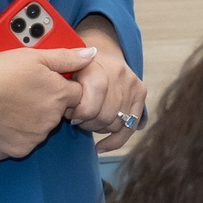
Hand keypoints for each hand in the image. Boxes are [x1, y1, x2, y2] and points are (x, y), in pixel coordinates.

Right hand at [0, 45, 90, 161]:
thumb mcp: (34, 56)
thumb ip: (66, 57)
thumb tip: (91, 54)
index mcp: (59, 96)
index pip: (77, 94)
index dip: (62, 87)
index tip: (44, 83)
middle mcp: (51, 120)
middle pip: (58, 112)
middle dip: (46, 103)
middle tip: (22, 92)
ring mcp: (34, 138)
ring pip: (41, 128)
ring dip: (31, 119)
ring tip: (9, 104)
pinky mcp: (16, 150)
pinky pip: (22, 142)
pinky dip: (14, 133)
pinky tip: (2, 120)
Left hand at [68, 15, 146, 151]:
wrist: (98, 56)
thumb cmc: (74, 71)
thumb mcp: (61, 72)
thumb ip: (61, 84)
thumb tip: (67, 103)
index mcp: (95, 63)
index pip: (95, 96)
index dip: (81, 112)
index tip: (70, 116)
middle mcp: (117, 71)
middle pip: (106, 114)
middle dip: (88, 123)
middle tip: (77, 120)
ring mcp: (131, 81)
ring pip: (116, 122)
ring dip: (98, 129)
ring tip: (88, 122)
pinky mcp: (140, 91)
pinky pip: (130, 126)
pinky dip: (115, 140)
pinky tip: (101, 146)